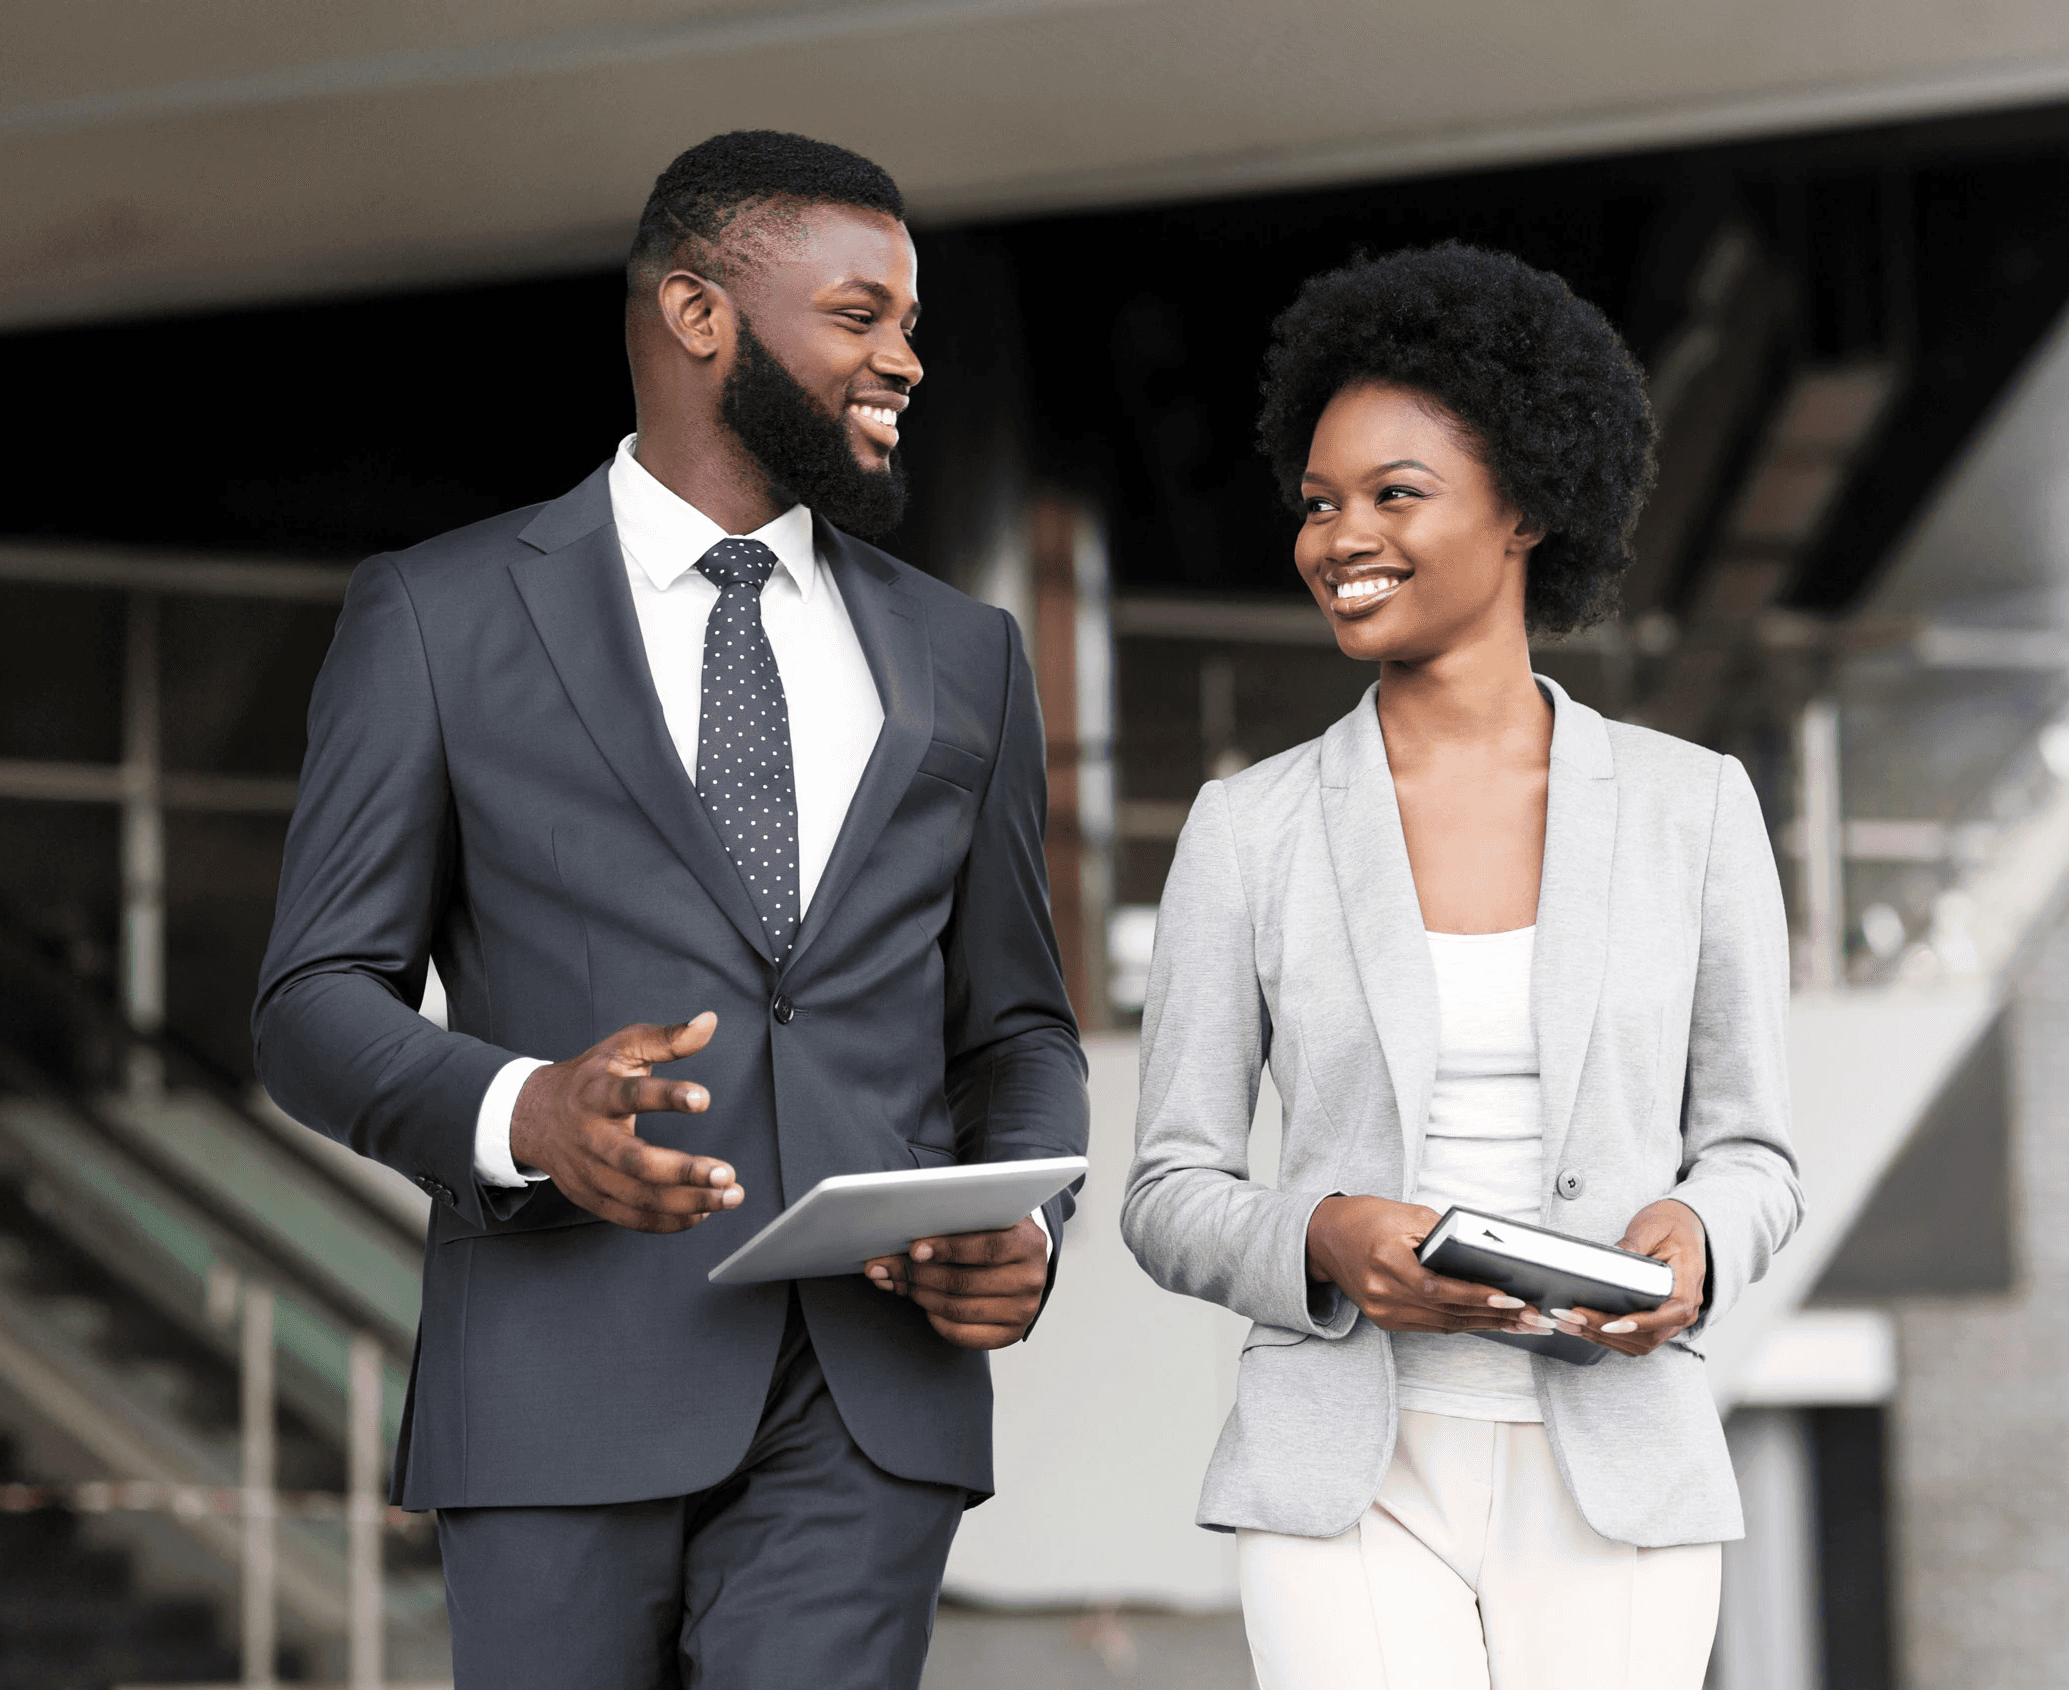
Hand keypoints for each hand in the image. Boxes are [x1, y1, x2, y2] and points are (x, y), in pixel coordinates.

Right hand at [509, 1015, 744, 1233]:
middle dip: (683, 1171)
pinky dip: (668, 1221)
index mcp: (597, 1095)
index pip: (630, 1096)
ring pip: (638, 1196)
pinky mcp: (593, 1198)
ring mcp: (590, 1173)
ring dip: (687, 1201)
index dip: (667, 1097)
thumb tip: (708, 1022)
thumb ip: (667, 1038)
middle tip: (724, 1173)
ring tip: (727, 1196)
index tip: (703, 1098)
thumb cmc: (588, 1079)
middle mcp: (592, 1139)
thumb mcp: (623, 1047)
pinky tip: (700, 1212)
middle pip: (635, 1162)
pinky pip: (632, 1217)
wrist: (534, 1115)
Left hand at [862, 1215, 1048, 1349]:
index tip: (915, 1250)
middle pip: (967, 1282)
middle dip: (923, 1275)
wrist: (1022, 1261)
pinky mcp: (1012, 1333)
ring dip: (925, 1297)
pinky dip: (939, 1322)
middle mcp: (1032, 1277)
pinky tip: (928, 1307)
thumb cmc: (993, 1235)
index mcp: (1029, 1242)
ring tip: (907, 1285)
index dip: (948, 1248)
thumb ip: (944, 1228)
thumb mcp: (980, 1222)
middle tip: (895, 1269)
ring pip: (961, 1309)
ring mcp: (1024, 1308)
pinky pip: (965, 1335)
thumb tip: (886, 1257)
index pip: (987, 1247)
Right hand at [1305, 1195, 1539, 1333]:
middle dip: (1494, 1314)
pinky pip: (1430, 1326)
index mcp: (1385, 1260)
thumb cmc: (1367, 1218)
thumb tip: (1487, 1254)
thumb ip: (1445, 1235)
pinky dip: (1461, 1323)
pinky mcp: (1384, 1319)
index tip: (1510, 1298)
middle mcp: (1381, 1291)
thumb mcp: (1408, 1213)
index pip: (1438, 1287)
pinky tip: (1487, 1321)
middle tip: (1531, 1316)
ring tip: (1519, 1323)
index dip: (1476, 1295)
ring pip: (1443, 1324)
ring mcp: (1381, 1310)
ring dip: (1484, 1325)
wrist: (1324, 1236)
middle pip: (1446, 1310)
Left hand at [1552, 1199, 1706, 1355]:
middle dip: (1608, 1330)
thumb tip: (1609, 1259)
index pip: (1672, 1313)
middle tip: (1574, 1317)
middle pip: (1649, 1334)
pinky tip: (1582, 1327)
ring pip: (1640, 1343)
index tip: (1612, 1324)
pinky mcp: (1656, 1321)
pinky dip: (1608, 1338)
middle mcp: (1684, 1309)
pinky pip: (1635, 1339)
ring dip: (1603, 1338)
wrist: (1682, 1227)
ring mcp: (1671, 1319)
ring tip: (1570, 1323)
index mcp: (1688, 1286)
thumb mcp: (1652, 1228)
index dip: (1642, 1323)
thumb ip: (1633, 1245)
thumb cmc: (1670, 1227)